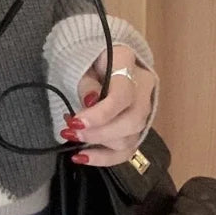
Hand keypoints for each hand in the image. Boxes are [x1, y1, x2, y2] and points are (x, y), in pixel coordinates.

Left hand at [61, 44, 155, 166]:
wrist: (102, 56)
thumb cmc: (89, 57)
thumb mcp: (82, 61)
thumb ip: (86, 81)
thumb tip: (90, 102)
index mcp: (129, 65)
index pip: (123, 95)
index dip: (101, 113)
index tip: (75, 121)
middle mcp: (144, 89)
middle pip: (132, 122)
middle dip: (98, 133)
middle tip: (70, 131)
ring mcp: (144, 111)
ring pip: (130, 139)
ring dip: (97, 144)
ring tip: (71, 136)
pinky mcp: (137, 129)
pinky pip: (126, 151)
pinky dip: (103, 158)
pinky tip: (81, 157)